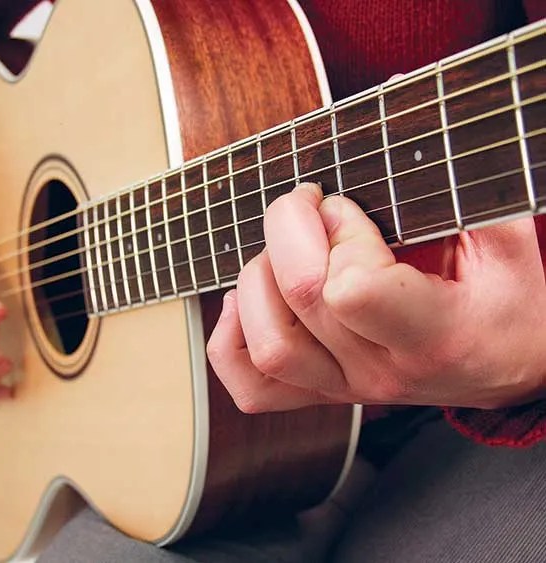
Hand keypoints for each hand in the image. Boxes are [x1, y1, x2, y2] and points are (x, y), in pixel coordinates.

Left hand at [207, 183, 545, 412]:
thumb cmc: (508, 300)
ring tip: (284, 251)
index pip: (352, 288)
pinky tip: (247, 299)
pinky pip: (252, 387)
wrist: (507, 367)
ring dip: (257, 278)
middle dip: (290, 228)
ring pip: (269, 344)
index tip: (348, 206)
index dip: (340, 231)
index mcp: (434, 332)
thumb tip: (418, 115)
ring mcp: (345, 387)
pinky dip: (231, 339)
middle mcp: (382, 368)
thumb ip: (464, 186)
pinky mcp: (320, 391)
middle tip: (308, 204)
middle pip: (299, 298)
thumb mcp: (508, 241)